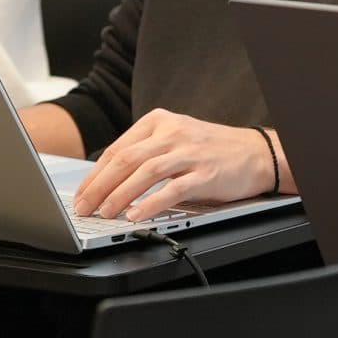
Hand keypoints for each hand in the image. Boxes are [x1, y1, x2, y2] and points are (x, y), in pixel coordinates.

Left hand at [68, 109, 278, 221]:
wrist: (256, 152)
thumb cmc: (211, 149)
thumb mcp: (175, 138)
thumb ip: (144, 151)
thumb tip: (107, 178)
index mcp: (159, 121)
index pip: (118, 148)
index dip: (94, 174)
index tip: (81, 194)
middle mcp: (172, 133)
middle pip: (126, 159)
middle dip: (100, 186)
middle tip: (84, 207)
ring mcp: (189, 152)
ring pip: (145, 172)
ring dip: (120, 195)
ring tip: (105, 213)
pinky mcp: (205, 173)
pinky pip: (172, 189)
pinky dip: (151, 203)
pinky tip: (137, 215)